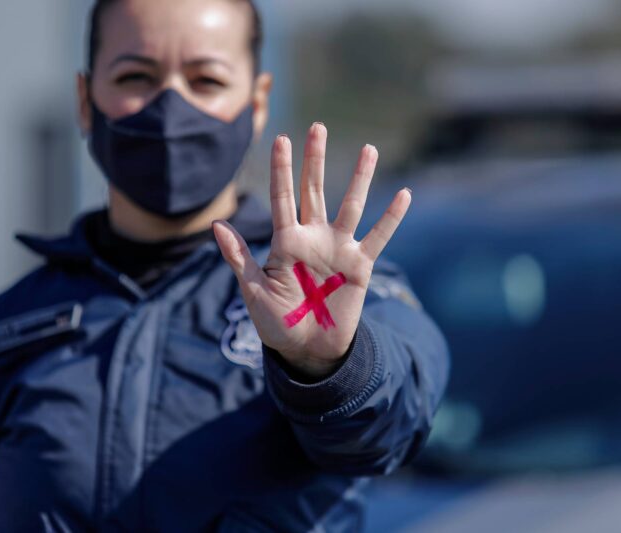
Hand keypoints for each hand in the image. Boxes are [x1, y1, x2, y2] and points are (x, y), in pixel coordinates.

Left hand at [213, 123, 410, 379]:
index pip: (282, 198)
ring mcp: (338, 249)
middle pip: (314, 191)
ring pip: (351, 206)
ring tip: (368, 149)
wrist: (307, 349)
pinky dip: (391, 218)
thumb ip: (240, 257)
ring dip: (360, 178)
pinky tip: (404, 195)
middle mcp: (313, 238)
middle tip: (317, 127)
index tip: (281, 139)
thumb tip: (216, 225)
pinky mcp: (360, 266)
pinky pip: (378, 237)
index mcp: (285, 242)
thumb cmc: (276, 322)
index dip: (281, 169)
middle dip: (314, 161)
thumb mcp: (253, 291)